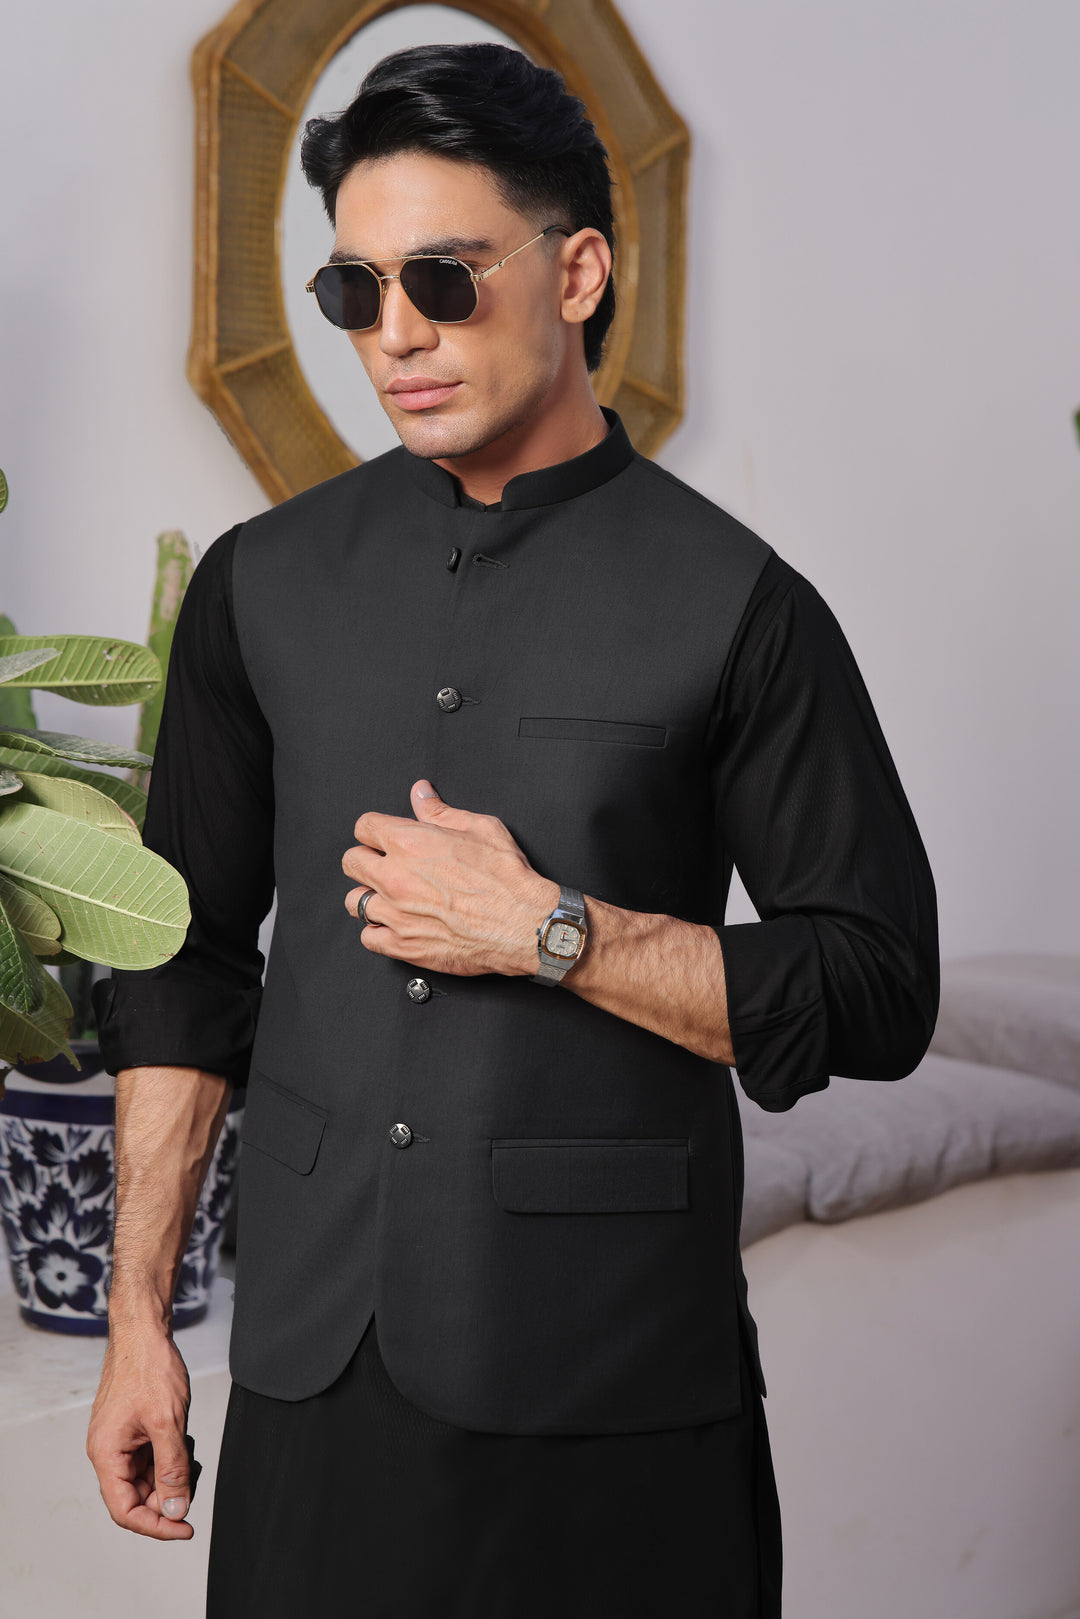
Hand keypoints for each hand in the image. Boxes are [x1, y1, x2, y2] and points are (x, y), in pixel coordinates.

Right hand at [86, 1326, 195, 1539]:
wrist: (145, 1330)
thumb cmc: (149, 1367)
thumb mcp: (168, 1422)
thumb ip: (172, 1469)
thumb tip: (176, 1508)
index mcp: (106, 1454)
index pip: (125, 1510)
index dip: (156, 1526)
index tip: (185, 1528)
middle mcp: (108, 1451)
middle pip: (136, 1496)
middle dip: (168, 1496)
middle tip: (194, 1483)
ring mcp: (120, 1439)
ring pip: (146, 1477)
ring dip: (171, 1475)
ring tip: (190, 1454)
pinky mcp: (132, 1429)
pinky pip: (150, 1457)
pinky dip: (169, 1456)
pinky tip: (184, 1439)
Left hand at [342, 779, 557, 976]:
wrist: (523, 925)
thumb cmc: (507, 880)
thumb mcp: (480, 828)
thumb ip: (441, 811)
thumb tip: (421, 794)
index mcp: (410, 843)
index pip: (364, 827)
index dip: (374, 830)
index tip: (381, 837)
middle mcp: (396, 878)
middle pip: (351, 862)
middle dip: (366, 860)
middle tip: (385, 865)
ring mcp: (396, 914)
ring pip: (354, 901)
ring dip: (370, 897)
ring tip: (390, 898)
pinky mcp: (403, 945)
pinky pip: (367, 937)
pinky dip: (377, 931)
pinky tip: (395, 924)